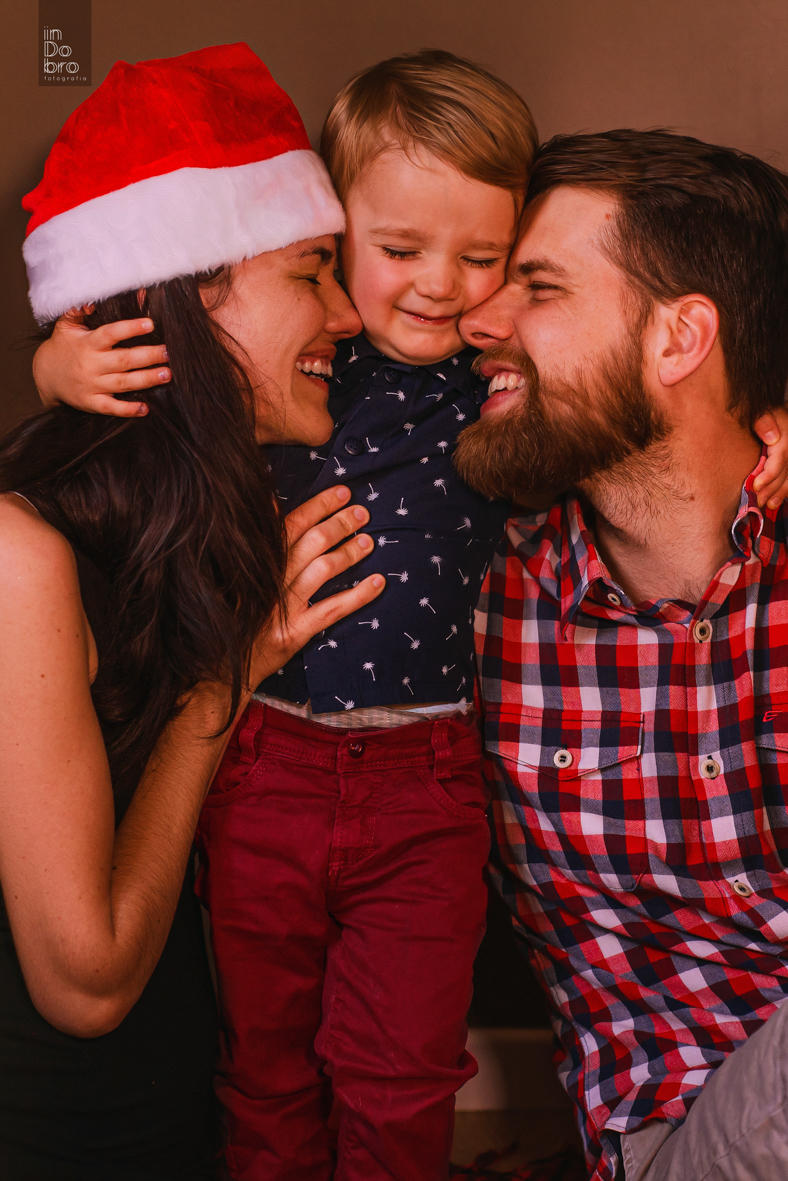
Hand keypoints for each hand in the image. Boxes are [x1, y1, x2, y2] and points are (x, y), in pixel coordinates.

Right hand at [33, 308, 169, 417]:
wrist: (46, 376)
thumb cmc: (63, 347)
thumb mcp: (66, 325)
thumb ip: (78, 310)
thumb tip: (92, 301)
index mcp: (88, 343)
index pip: (111, 334)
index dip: (130, 329)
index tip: (151, 324)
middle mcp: (92, 365)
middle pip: (124, 360)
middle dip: (148, 356)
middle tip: (169, 352)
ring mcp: (93, 385)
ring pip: (123, 383)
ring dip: (146, 380)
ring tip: (167, 374)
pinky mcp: (92, 403)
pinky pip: (111, 408)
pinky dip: (128, 410)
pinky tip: (145, 409)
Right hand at [249, 486, 383, 685]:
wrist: (217, 666)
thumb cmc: (231, 615)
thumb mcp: (233, 575)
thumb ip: (255, 543)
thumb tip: (271, 501)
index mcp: (256, 562)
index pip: (290, 524)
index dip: (319, 506)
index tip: (342, 492)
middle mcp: (269, 581)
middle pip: (311, 542)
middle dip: (340, 523)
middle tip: (362, 513)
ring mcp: (282, 608)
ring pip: (323, 570)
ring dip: (350, 552)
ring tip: (369, 541)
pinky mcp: (293, 633)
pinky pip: (331, 610)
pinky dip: (358, 595)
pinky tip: (378, 583)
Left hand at [753, 406, 787, 507]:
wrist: (773, 415)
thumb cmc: (762, 412)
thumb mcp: (761, 410)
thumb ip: (763, 420)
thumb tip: (772, 438)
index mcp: (786, 432)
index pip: (782, 457)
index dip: (769, 474)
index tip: (755, 486)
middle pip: (786, 470)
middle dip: (772, 487)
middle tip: (757, 501)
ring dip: (779, 492)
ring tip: (767, 505)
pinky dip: (784, 491)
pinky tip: (775, 502)